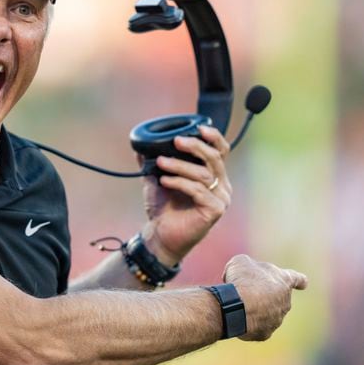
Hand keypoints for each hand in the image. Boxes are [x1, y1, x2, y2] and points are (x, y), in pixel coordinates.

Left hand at [141, 125, 231, 263]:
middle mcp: (222, 185)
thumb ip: (154, 163)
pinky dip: (179, 182)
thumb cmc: (163, 209)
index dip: (214, 137)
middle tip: (176, 141)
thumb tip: (141, 146)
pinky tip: (164, 180)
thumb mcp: (158, 179)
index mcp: (214, 176)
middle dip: (195, 146)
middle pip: (215, 158)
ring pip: (204, 174)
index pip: (221, 151)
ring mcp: (220, 199)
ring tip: (161, 162)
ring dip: (180, 166)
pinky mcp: (214, 210)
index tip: (199, 128)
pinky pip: (198, 191)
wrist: (160, 236)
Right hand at [222, 254, 307, 340]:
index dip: (299, 280)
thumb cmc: (242, 280)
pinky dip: (248, 323)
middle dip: (263, 296)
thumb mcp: (241, 262)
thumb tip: (242, 275)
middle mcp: (285, 301)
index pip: (297, 279)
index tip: (304, 284)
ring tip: (238, 305)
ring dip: (254, 310)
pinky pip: (256, 327)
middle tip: (245, 292)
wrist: (237, 305)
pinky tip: (238, 317)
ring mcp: (277, 319)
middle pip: (276, 298)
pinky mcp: (266, 333)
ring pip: (265, 314)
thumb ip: (247, 266)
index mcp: (284, 280)